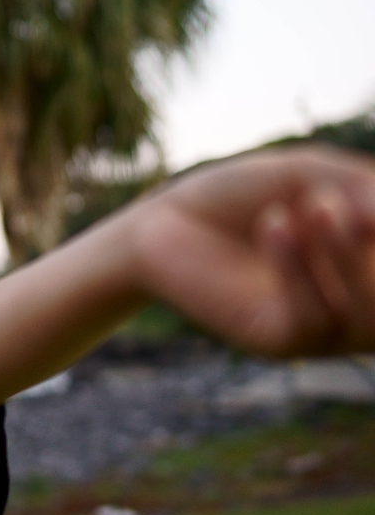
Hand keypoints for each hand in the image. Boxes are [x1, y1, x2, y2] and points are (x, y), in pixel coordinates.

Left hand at [136, 145, 374, 356]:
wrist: (161, 221)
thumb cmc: (237, 195)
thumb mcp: (306, 173)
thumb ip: (359, 188)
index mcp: (374, 259)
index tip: (366, 202)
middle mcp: (361, 301)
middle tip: (339, 201)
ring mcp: (325, 329)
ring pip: (369, 316)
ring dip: (345, 253)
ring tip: (312, 203)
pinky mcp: (278, 341)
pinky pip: (312, 319)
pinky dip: (298, 269)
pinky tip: (274, 225)